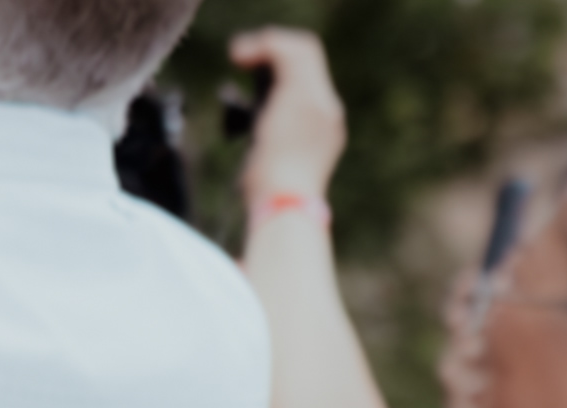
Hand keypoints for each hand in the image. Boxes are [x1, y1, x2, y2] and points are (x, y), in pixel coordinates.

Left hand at [227, 27, 345, 202]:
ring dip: (264, 45)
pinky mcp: (300, 94)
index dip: (281, 69)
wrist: (286, 204)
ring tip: (238, 57)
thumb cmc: (274, 195)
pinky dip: (258, 46)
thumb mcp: (275, 161)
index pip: (311, 80)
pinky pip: (282, 50)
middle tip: (241, 61)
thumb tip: (257, 124)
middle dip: (272, 52)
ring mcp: (318, 101)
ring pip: (299, 48)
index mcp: (325, 128)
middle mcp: (328, 111)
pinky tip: (237, 57)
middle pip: (308, 58)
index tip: (252, 75)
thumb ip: (273, 136)